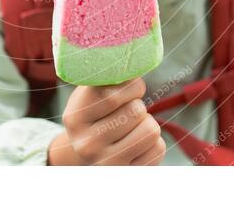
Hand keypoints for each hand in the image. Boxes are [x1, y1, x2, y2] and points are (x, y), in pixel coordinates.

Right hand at [47, 77, 165, 165]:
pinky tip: (137, 144)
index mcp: (74, 117)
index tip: (131, 88)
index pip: (111, 94)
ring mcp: (107, 165)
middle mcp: (86, 144)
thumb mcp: (90, 94)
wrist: (86, 158)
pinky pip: (159, 148)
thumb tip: (135, 57)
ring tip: (133, 127)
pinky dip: (154, 142)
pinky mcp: (128, 176)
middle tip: (128, 110)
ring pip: (151, 129)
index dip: (131, 86)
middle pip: (136, 110)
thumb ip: (106, 77)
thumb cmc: (95, 115)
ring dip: (147, 123)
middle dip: (138, 105)